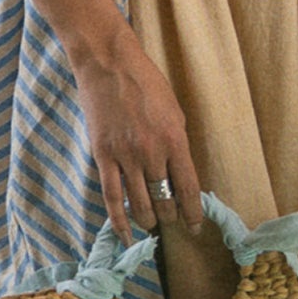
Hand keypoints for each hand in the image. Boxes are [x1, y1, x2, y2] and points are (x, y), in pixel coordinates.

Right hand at [72, 28, 203, 242]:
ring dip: (148, 220)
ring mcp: (126, 155)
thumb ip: (177, 144)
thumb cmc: (146, 83)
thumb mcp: (175, 111)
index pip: (188, 188)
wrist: (109, 64)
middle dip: (170, 217)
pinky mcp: (103, 155)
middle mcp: (152, 152)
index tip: (195, 227)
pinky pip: (111, 196)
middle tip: (170, 223)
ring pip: (140, 203)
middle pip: (165, 200)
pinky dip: (119, 220)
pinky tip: (125, 234)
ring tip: (151, 224)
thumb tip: (180, 175)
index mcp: (175, 140)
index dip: (193, 213)